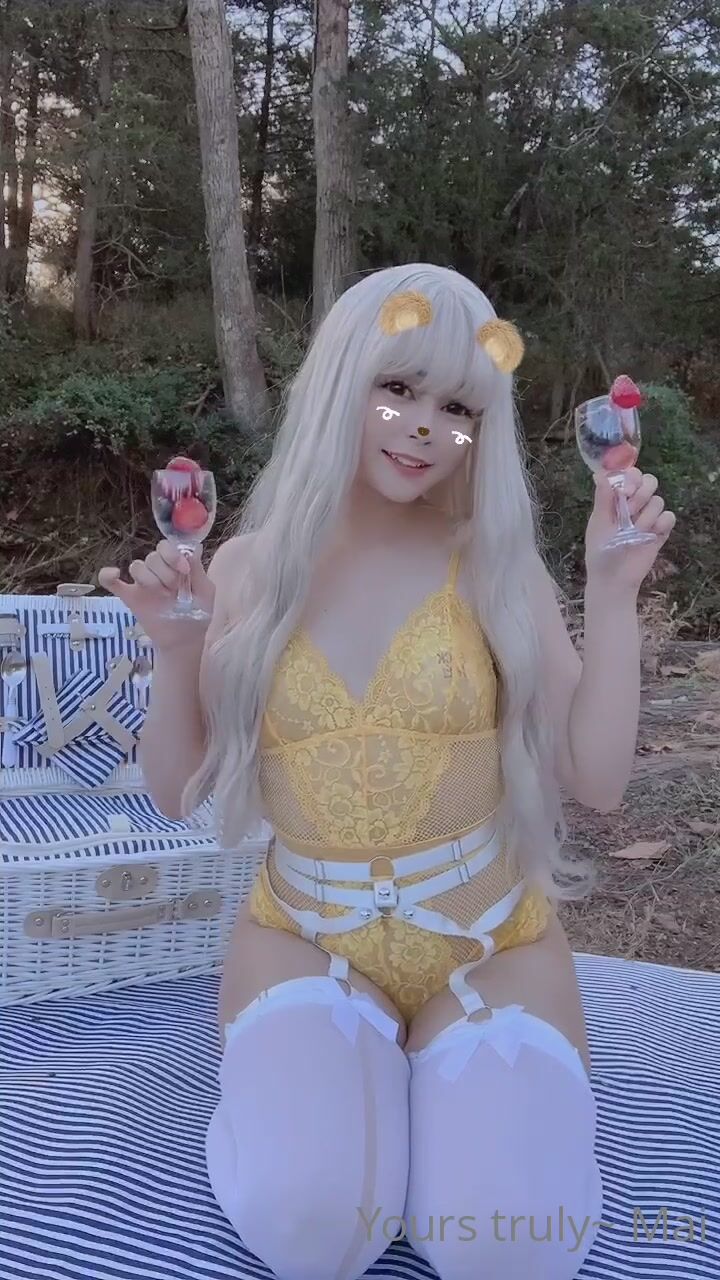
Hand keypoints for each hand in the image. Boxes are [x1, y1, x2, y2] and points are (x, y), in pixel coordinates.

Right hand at [97, 540, 214, 652]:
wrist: (186, 642)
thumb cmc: (199, 614)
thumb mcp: (205, 592)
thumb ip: (197, 570)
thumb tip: (193, 548)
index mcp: (175, 566)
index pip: (166, 547)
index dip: (173, 554)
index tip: (183, 570)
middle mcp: (158, 572)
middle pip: (152, 557)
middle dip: (165, 572)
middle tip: (174, 589)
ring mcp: (143, 585)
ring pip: (137, 567)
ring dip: (149, 579)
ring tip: (162, 595)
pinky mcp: (131, 598)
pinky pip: (111, 582)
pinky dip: (108, 575)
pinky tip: (114, 575)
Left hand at [585, 467, 676, 593]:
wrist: (613, 580)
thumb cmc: (600, 552)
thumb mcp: (598, 524)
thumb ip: (603, 499)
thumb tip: (600, 474)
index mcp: (616, 500)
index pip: (630, 475)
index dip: (631, 478)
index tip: (624, 492)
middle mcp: (634, 505)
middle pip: (650, 481)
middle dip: (641, 492)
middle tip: (629, 509)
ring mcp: (648, 518)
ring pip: (658, 500)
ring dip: (646, 514)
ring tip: (635, 531)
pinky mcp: (660, 531)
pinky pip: (669, 517)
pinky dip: (661, 523)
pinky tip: (650, 534)